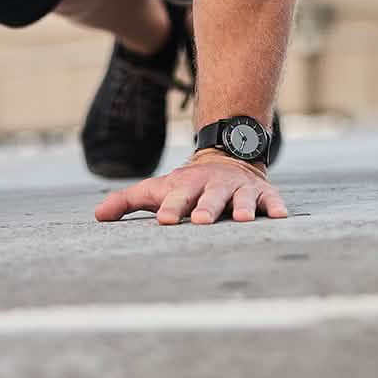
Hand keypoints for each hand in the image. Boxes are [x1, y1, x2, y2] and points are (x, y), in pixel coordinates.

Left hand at [94, 150, 288, 224]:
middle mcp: (213, 187)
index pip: (176, 198)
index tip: (164, 220)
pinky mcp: (262, 194)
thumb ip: (127, 201)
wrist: (225, 156)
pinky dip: (275, 207)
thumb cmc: (185, 185)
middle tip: (200, 220)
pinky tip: (279, 216)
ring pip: (240, 199)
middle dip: (205, 208)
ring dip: (242, 208)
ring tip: (243, 219)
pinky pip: (270, 200)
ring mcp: (238, 190)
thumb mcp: (157, 189)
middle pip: (208, 198)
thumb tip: (97, 216)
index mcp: (186, 187)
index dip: (170, 208)